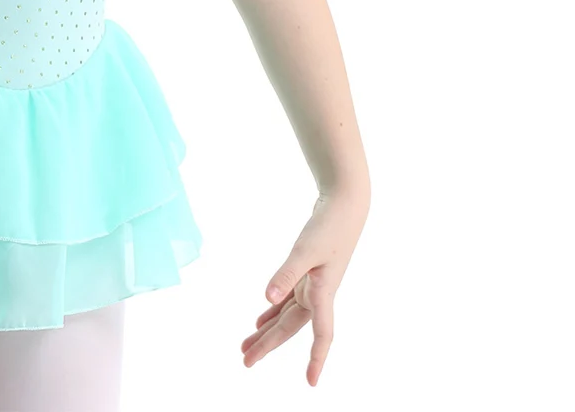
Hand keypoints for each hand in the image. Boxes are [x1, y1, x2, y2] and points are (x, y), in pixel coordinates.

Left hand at [241, 188, 368, 385]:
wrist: (342, 206)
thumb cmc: (328, 226)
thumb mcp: (305, 249)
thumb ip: (286, 273)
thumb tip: (267, 299)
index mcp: (323, 293)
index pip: (322, 335)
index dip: (317, 358)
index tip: (311, 382)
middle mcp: (318, 294)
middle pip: (290, 327)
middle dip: (269, 345)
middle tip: (246, 362)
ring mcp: (312, 285)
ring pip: (286, 316)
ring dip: (268, 330)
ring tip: (246, 346)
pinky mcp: (306, 274)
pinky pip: (287, 300)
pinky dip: (273, 310)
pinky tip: (260, 319)